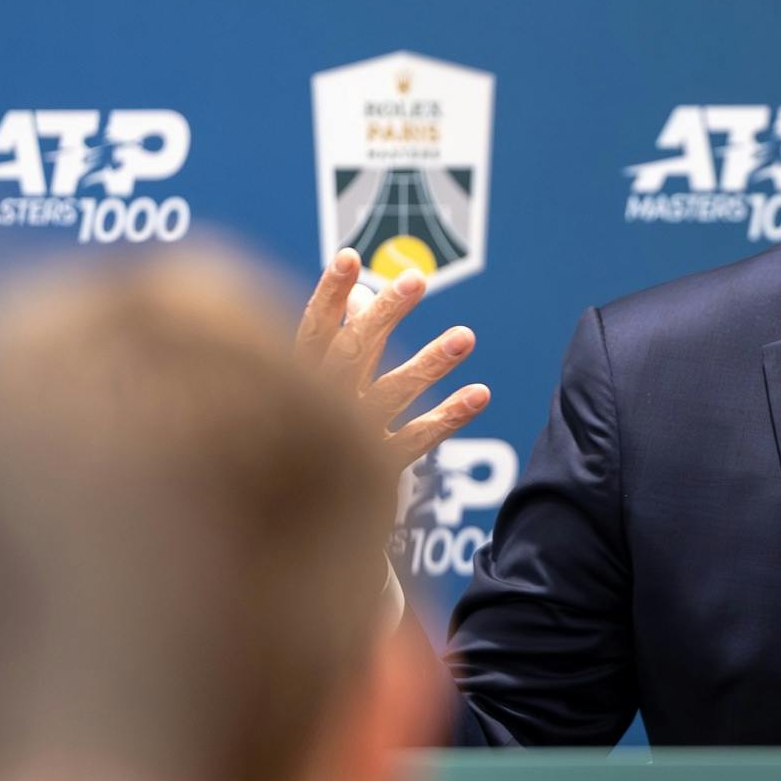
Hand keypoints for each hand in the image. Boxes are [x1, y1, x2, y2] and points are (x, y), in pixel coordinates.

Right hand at [294, 249, 489, 470]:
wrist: (307, 524)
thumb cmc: (312, 443)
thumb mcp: (322, 390)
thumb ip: (345, 344)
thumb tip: (361, 296)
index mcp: (299, 384)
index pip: (312, 332)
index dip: (328, 295)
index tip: (348, 257)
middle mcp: (317, 409)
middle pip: (351, 354)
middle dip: (383, 315)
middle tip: (416, 279)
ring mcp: (345, 441)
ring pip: (390, 394)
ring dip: (430, 362)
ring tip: (466, 335)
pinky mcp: (374, 473)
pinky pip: (416, 439)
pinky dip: (448, 416)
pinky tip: (481, 393)